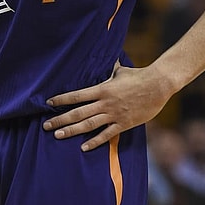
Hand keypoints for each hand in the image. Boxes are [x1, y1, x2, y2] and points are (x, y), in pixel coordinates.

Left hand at [43, 62, 172, 150]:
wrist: (158, 85)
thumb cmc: (139, 76)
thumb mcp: (121, 70)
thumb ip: (110, 68)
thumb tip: (106, 57)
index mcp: (102, 89)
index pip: (77, 95)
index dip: (61, 99)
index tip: (49, 103)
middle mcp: (105, 103)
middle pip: (78, 113)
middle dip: (60, 119)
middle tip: (46, 126)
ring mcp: (114, 114)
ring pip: (88, 125)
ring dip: (72, 131)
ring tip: (58, 135)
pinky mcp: (124, 123)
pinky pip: (106, 135)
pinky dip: (94, 142)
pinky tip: (83, 147)